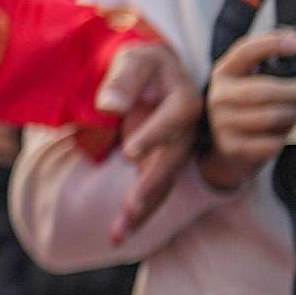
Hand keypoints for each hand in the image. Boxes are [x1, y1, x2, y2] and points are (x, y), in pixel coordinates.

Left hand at [98, 37, 208, 229]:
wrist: (148, 75)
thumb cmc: (140, 65)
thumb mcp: (132, 60)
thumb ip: (123, 79)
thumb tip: (110, 104)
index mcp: (184, 102)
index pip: (174, 119)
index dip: (153, 135)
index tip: (130, 150)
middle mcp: (185, 132)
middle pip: (171, 161)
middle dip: (151, 185)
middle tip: (131, 207)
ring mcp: (174, 152)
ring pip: (162, 185)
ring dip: (142, 211)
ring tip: (119, 233)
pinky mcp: (161, 166)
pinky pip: (152, 192)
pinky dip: (138, 214)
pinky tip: (118, 234)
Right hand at [191, 28, 295, 192]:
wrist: (231, 149)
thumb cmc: (250, 109)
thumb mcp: (252, 81)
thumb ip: (270, 63)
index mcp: (225, 73)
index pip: (245, 51)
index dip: (271, 44)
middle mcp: (219, 96)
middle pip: (263, 90)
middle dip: (294, 91)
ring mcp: (222, 123)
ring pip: (270, 116)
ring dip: (293, 116)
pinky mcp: (231, 147)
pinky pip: (269, 143)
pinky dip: (286, 139)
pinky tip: (288, 135)